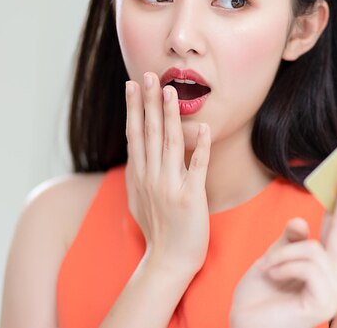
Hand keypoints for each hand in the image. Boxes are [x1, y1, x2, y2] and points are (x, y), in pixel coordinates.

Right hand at [124, 72, 210, 272]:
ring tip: (170, 91)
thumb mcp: (138, 199)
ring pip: (170, 143)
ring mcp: (170, 186)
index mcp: (139, 176)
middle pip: (149, 133)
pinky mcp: (191, 197)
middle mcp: (151, 177)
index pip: (135, 134)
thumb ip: (138, 175)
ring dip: (170, 116)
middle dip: (147, 102)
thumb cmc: (157, 231)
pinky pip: (197, 167)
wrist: (168, 262)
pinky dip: (200, 147)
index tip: (132, 84)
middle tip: (147, 75)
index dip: (134, 108)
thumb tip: (136, 155)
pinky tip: (204, 128)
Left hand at [230, 164, 336, 327]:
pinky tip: (273, 277)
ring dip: (281, 256)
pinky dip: (283, 266)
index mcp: (327, 267)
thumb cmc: (258, 300)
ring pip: (313, 249)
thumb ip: (288, 241)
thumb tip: (302, 221)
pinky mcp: (326, 304)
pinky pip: (307, 265)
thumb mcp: (272, 260)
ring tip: (268, 270)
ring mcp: (336, 293)